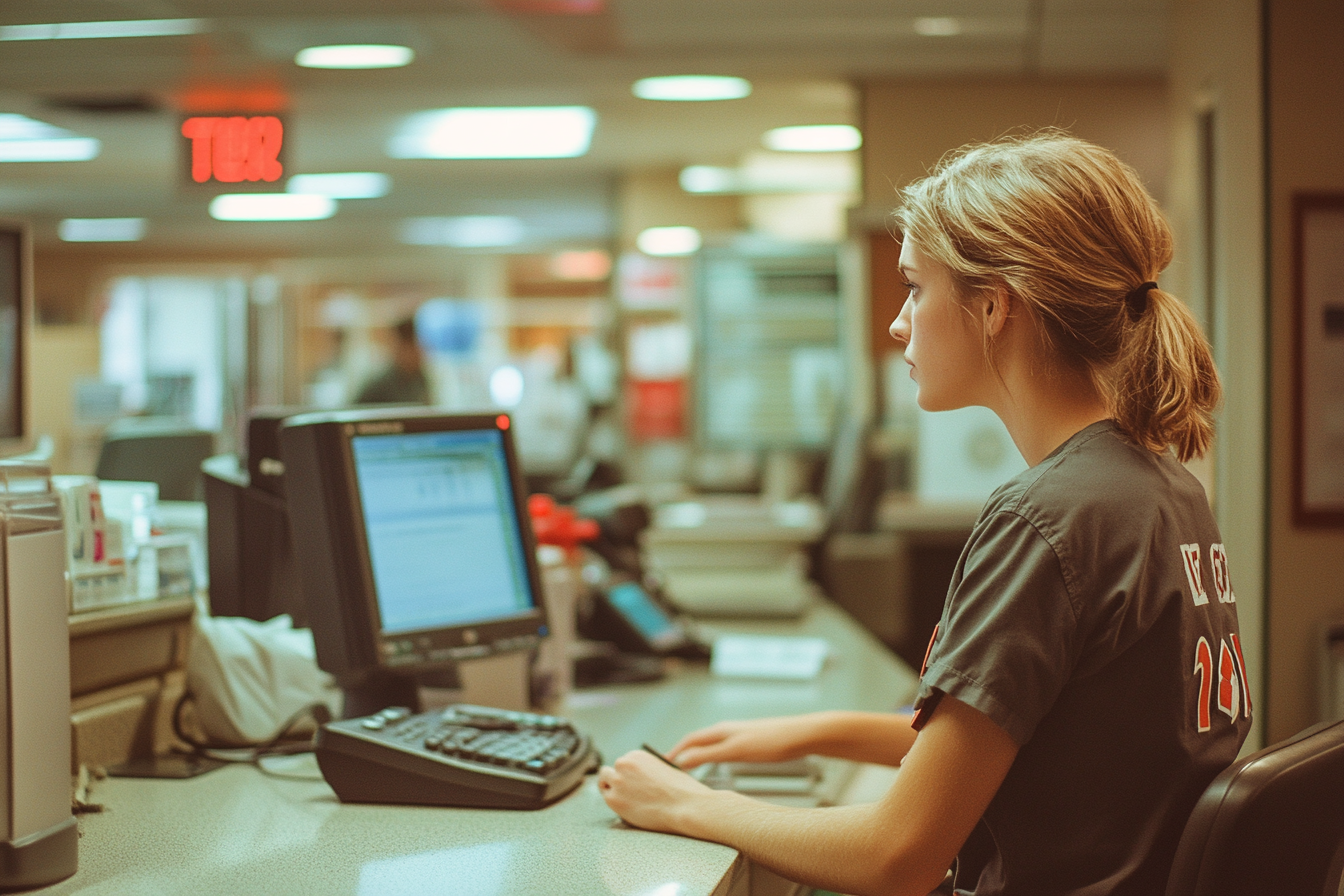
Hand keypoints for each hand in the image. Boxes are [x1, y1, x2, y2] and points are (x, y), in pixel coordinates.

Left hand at [597, 749, 713, 833]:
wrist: (685, 805)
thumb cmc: (681, 790)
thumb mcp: (663, 769)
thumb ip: (645, 772)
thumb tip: (637, 780)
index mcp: (636, 755)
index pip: (623, 764)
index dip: (627, 775)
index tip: (633, 784)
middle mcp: (623, 764)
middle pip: (609, 772)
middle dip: (616, 781)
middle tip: (625, 793)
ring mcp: (617, 782)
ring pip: (603, 784)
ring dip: (611, 791)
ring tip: (623, 800)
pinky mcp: (614, 800)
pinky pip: (608, 800)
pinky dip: (615, 804)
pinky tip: (627, 809)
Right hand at [667, 715, 814, 768]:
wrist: (801, 736)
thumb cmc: (771, 741)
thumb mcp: (736, 751)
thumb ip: (708, 755)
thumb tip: (682, 760)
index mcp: (721, 731)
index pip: (690, 740)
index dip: (674, 751)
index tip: (659, 763)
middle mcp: (727, 730)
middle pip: (697, 741)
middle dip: (682, 752)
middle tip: (668, 766)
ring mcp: (738, 735)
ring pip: (710, 744)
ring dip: (696, 754)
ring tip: (687, 767)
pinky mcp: (749, 742)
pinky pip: (722, 748)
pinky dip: (711, 756)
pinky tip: (717, 763)